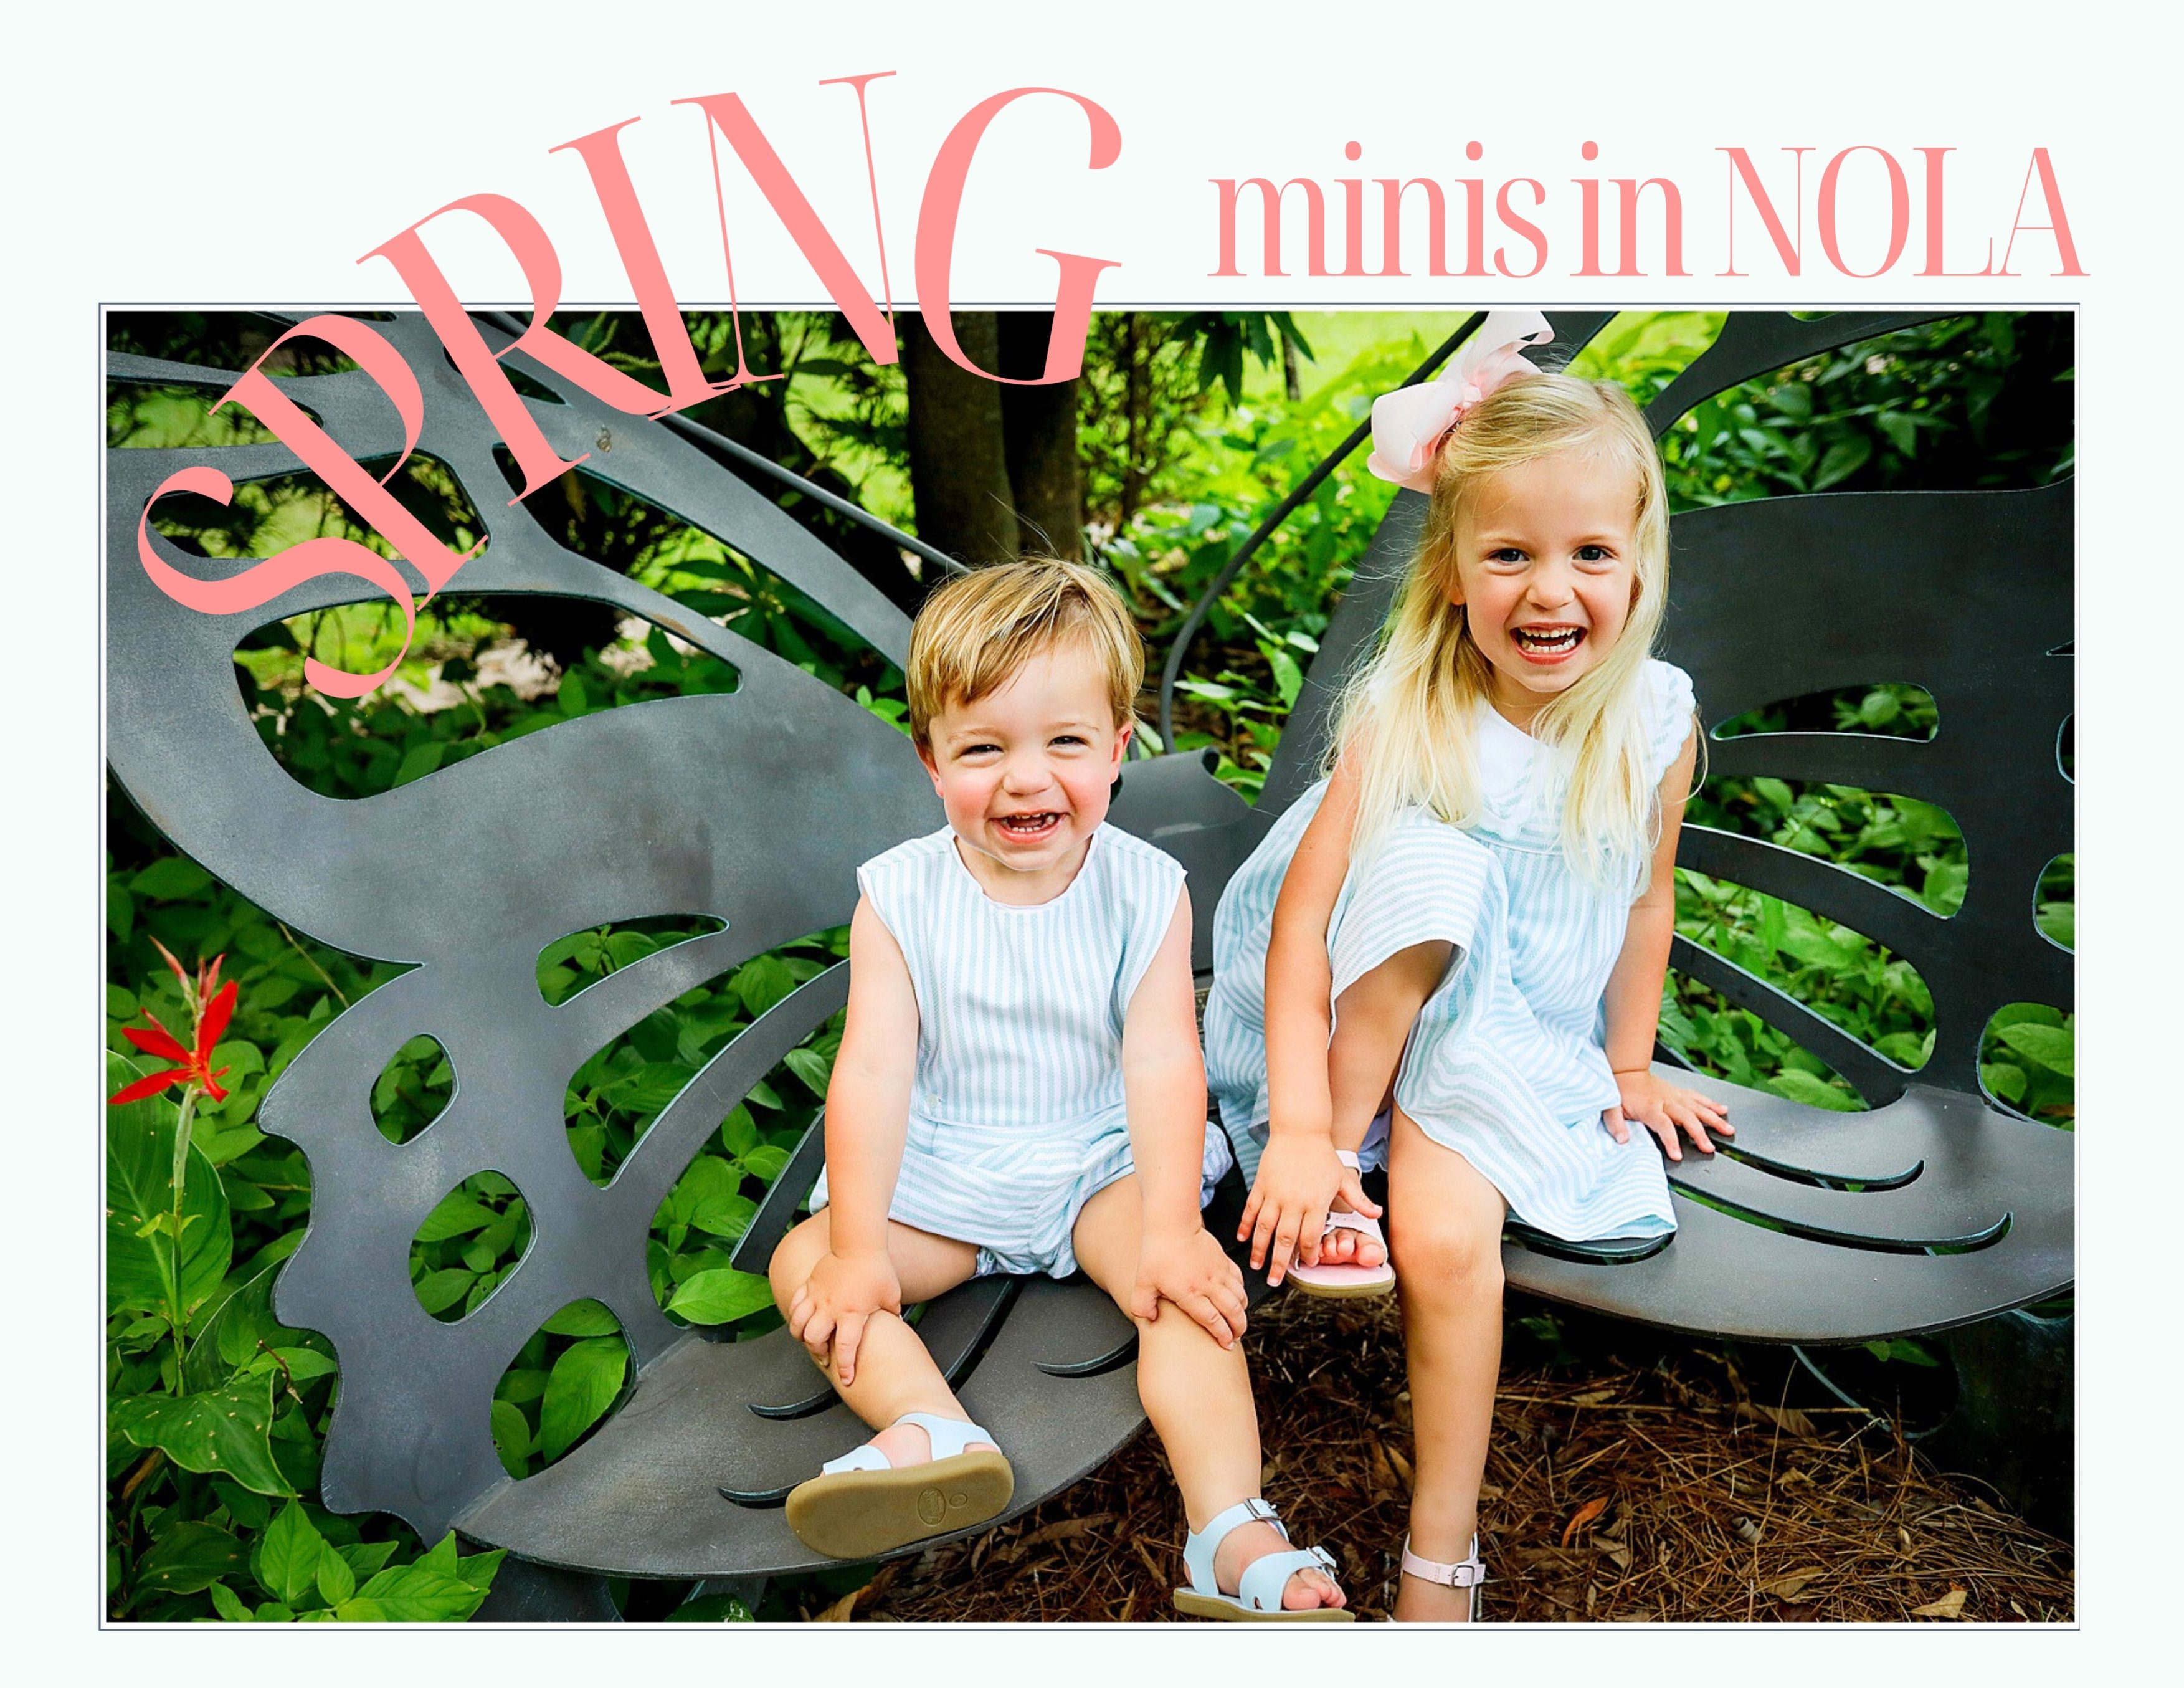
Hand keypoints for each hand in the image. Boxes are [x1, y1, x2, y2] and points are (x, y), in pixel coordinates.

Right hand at [788, 1247, 901, 1386]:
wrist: (858, 1243)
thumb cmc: (876, 1268)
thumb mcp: (891, 1296)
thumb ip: (891, 1314)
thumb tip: (897, 1325)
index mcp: (852, 1314)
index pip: (846, 1349)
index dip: (845, 1368)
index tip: (846, 1379)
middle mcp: (831, 1308)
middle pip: (814, 1340)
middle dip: (818, 1354)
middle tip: (826, 1358)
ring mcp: (817, 1296)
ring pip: (798, 1325)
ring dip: (802, 1337)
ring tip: (809, 1341)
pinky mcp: (809, 1285)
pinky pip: (795, 1305)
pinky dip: (795, 1316)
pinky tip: (801, 1320)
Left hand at [1130, 1226, 1248, 1347]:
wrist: (1173, 1224)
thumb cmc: (1158, 1251)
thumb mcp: (1142, 1282)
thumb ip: (1142, 1305)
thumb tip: (1150, 1319)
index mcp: (1190, 1293)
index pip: (1213, 1320)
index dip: (1222, 1335)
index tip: (1226, 1344)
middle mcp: (1208, 1284)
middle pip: (1232, 1311)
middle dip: (1238, 1327)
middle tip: (1236, 1336)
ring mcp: (1218, 1272)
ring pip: (1239, 1296)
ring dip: (1242, 1311)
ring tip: (1239, 1319)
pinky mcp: (1223, 1260)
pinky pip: (1239, 1279)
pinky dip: (1241, 1290)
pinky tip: (1238, 1296)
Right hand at [1238, 1131, 1382, 1286]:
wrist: (1300, 1130)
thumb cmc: (1323, 1156)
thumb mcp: (1344, 1178)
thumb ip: (1359, 1200)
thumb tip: (1377, 1214)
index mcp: (1316, 1203)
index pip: (1310, 1237)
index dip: (1308, 1254)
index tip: (1307, 1263)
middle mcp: (1294, 1202)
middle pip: (1285, 1239)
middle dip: (1280, 1263)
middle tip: (1276, 1281)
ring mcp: (1275, 1194)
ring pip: (1264, 1228)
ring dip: (1259, 1250)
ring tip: (1257, 1266)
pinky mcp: (1261, 1185)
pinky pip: (1251, 1210)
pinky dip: (1245, 1226)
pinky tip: (1242, 1239)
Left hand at [1606, 1069, 1732, 1161]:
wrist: (1625, 1069)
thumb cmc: (1619, 1089)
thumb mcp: (1610, 1107)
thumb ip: (1615, 1124)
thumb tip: (1621, 1139)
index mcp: (1649, 1107)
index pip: (1664, 1125)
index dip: (1671, 1140)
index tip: (1677, 1155)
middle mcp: (1666, 1100)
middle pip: (1687, 1117)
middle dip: (1700, 1133)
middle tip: (1709, 1148)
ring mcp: (1674, 1095)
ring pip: (1698, 1107)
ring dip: (1714, 1119)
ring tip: (1728, 1130)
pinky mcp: (1678, 1091)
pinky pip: (1697, 1097)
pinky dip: (1711, 1103)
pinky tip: (1723, 1110)